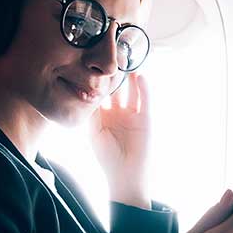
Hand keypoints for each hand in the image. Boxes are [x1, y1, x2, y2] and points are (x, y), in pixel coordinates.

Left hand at [90, 73, 151, 206]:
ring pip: (131, 91)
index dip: (98, 82)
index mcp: (103, 117)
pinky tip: (139, 76)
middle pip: (116, 90)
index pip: (100, 95)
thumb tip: (87, 92)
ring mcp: (132, 115)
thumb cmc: (107, 158)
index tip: (92, 65)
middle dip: (113, 76)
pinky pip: (145, 100)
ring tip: (126, 61)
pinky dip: (143, 88)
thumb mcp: (94, 133)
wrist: (126, 175)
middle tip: (110, 57)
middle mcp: (117, 113)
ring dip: (129, 78)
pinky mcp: (145, 118)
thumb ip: (91, 113)